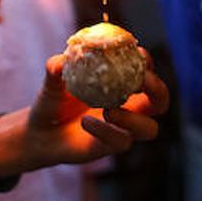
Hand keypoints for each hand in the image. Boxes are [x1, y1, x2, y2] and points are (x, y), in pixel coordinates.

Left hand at [0, 51, 167, 178]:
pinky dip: (106, 131)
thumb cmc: (53, 101)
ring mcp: (122, 128)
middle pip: (161, 100)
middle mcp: (129, 106)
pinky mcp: (112, 146)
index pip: (146, 69)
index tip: (136, 54)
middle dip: (157, 89)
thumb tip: (61, 61)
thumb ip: (56, 69)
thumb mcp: (52, 83)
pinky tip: (85, 122)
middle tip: (140, 82)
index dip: (146, 61)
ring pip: (150, 128)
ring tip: (110, 110)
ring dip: (135, 119)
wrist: (40, 131)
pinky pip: (122, 142)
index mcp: (121, 83)